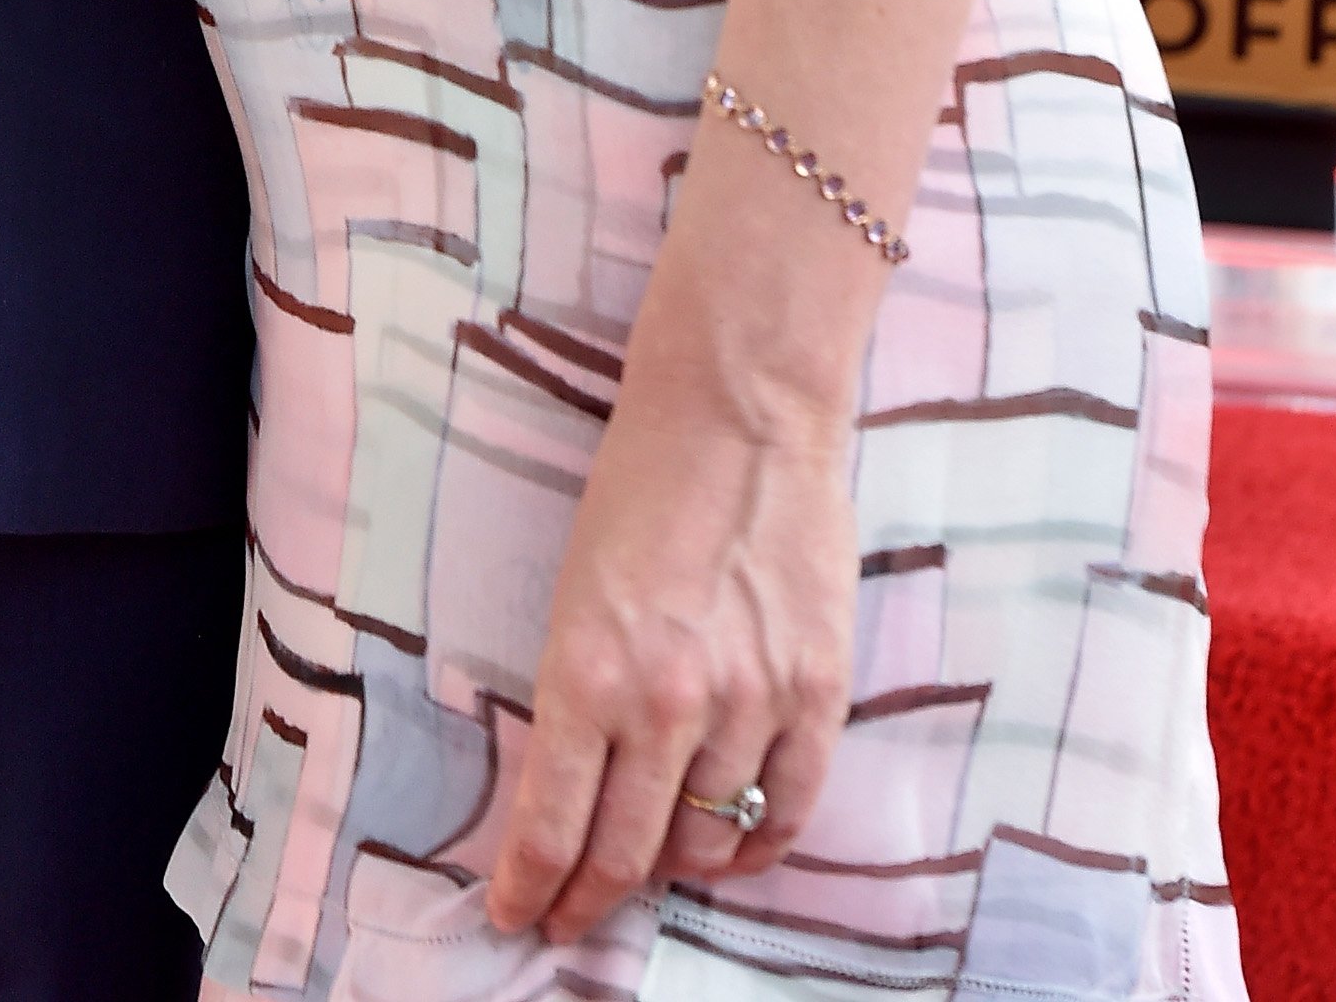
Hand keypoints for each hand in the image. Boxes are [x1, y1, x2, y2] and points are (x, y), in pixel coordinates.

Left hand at [486, 376, 855, 941]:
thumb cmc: (640, 490)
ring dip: (674, 868)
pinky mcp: (818, 694)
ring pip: (707, 840)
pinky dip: (755, 846)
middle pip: (629, 854)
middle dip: (590, 901)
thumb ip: (581, 698)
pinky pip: (787, 810)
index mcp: (586, 673)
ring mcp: (750, 705)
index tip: (517, 920)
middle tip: (571, 920)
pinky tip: (730, 849)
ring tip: (652, 869)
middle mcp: (666, 704)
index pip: (554, 825)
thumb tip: (576, 792)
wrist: (737, 415)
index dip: (531, 888)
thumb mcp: (575, 595)